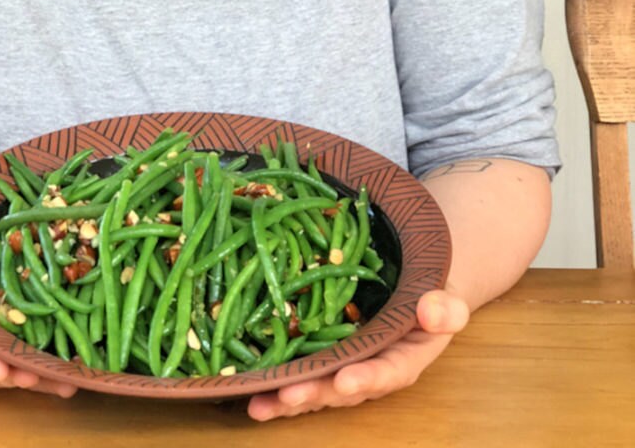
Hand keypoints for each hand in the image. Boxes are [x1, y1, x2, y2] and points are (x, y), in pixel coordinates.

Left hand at [246, 288, 468, 420]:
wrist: (414, 291)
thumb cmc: (430, 295)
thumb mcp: (445, 297)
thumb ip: (446, 308)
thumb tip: (432, 311)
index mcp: (404, 359)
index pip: (388, 372)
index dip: (367, 378)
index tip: (344, 381)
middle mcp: (371, 370)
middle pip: (343, 386)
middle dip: (315, 392)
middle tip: (288, 395)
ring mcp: (345, 366)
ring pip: (316, 386)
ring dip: (288, 397)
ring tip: (259, 404)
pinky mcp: (324, 357)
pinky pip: (302, 371)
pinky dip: (278, 383)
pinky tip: (250, 390)